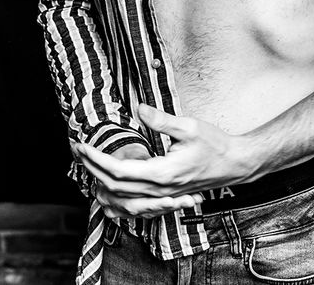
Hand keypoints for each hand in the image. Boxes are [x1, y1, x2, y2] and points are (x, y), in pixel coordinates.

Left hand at [75, 106, 253, 206]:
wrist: (235, 164)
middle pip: (115, 186)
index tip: (82, 146)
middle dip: (92, 168)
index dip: (97, 159)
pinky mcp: (164, 196)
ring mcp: (162, 196)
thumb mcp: (190, 127)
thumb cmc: (215, 145)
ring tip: (87, 165)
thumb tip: (139, 109)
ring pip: (122, 198)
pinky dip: (115, 198)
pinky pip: (133, 204)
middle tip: (78, 151)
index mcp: (162, 173)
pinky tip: (107, 189)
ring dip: (100, 183)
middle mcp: (159, 190)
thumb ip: (162, 120)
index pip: (119, 170)